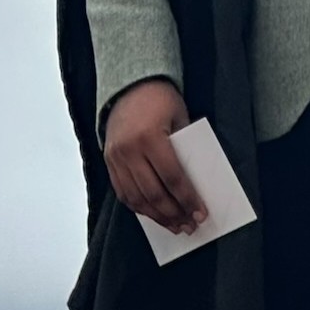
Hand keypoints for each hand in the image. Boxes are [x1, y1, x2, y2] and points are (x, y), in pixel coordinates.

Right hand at [102, 79, 207, 234]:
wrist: (129, 83)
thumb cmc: (160, 98)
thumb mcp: (179, 117)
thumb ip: (184, 148)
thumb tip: (195, 184)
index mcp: (150, 137)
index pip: (172, 177)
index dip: (187, 199)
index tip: (200, 214)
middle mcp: (130, 150)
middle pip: (153, 193)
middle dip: (174, 213)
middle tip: (189, 226)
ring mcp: (116, 158)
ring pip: (136, 198)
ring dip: (157, 216)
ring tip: (174, 226)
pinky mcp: (108, 161)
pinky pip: (123, 192)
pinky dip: (139, 207)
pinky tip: (153, 214)